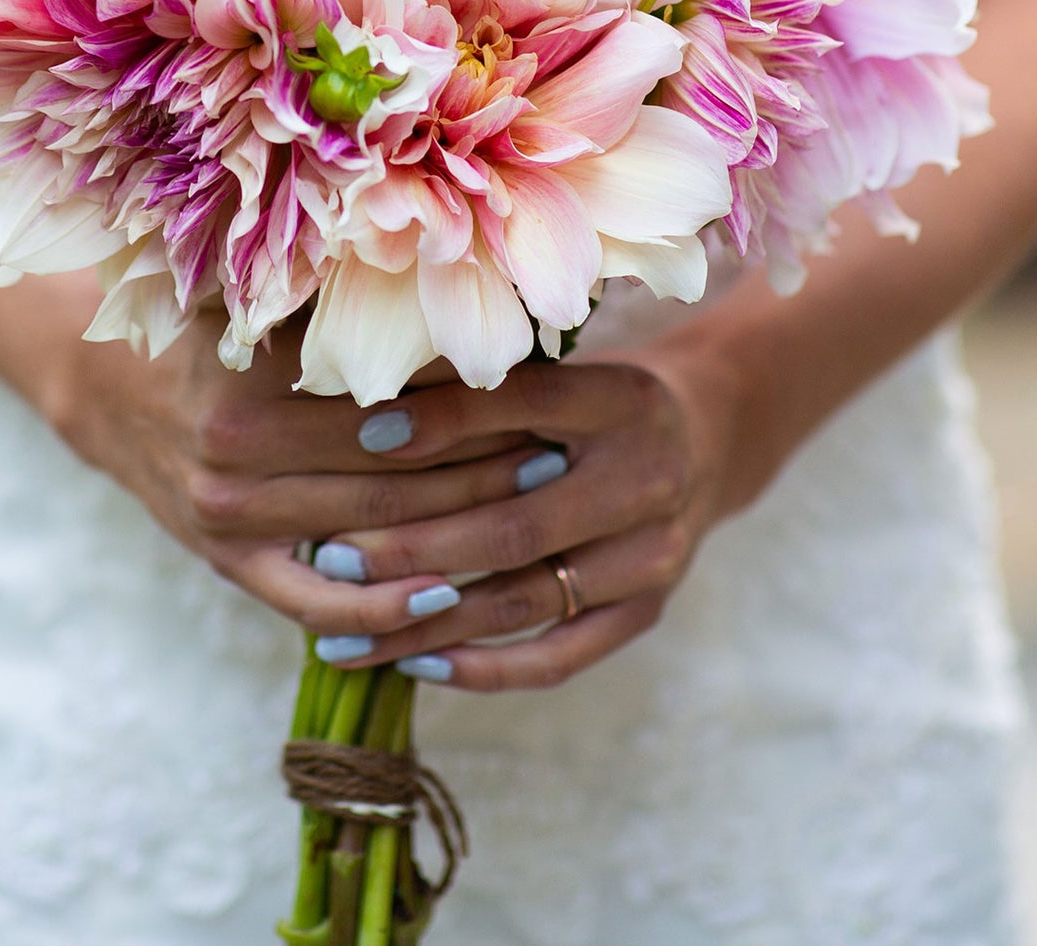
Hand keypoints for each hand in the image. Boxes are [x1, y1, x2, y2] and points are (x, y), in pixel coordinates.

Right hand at [33, 308, 547, 645]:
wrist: (114, 391)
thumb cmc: (210, 325)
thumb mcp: (255, 290)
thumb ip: (330, 284)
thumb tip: (439, 257)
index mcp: (252, 387)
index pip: (393, 406)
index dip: (475, 404)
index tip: (545, 395)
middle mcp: (238, 461)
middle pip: (394, 474)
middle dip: (485, 468)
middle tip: (561, 457)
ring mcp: (232, 522)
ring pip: (372, 536)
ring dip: (458, 531)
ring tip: (532, 515)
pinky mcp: (232, 566)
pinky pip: (317, 603)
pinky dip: (382, 610)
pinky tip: (445, 600)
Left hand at [309, 345, 752, 691]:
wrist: (704, 440)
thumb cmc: (594, 399)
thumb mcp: (560, 369)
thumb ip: (484, 387)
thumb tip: (368, 404)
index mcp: (621, 399)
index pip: (526, 406)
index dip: (445, 420)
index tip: (363, 434)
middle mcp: (646, 479)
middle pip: (516, 525)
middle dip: (414, 547)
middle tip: (331, 557)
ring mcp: (651, 556)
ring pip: (524, 601)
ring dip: (427, 622)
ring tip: (345, 634)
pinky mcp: (646, 612)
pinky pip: (557, 655)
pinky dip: (483, 667)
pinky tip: (416, 664)